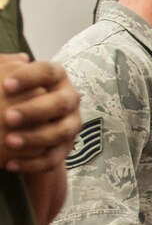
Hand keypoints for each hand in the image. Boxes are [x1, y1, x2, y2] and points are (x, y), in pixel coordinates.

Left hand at [0, 55, 82, 174]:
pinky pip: (53, 158)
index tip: (5, 86)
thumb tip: (17, 59)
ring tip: (9, 142)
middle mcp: (69, 99)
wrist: (28, 120)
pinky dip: (32, 163)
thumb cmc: (13, 92)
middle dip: (34, 111)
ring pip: (59, 133)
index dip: (28, 78)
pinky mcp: (66, 148)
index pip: (47, 72)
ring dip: (34, 138)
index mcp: (56, 77)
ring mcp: (71, 125)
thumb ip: (6, 66)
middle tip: (8, 117)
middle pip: (58, 104)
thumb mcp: (8, 76)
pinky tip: (10, 165)